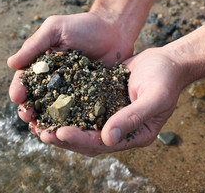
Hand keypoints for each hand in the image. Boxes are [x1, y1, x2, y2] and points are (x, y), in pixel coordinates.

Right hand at [8, 11, 143, 154]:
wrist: (114, 28)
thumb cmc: (82, 25)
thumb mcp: (54, 29)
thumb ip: (34, 45)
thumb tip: (10, 64)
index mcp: (42, 66)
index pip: (26, 80)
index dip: (20, 90)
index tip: (17, 98)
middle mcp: (54, 81)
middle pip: (37, 100)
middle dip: (30, 110)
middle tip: (28, 118)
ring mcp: (71, 91)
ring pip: (54, 111)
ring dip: (46, 122)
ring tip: (42, 131)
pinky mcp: (88, 98)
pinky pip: (77, 113)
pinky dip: (69, 123)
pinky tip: (66, 132)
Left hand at [43, 48, 184, 155]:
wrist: (166, 62)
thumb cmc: (165, 79)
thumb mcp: (154, 98)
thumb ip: (132, 117)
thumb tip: (108, 138)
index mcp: (134, 136)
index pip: (103, 143)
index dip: (80, 139)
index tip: (60, 133)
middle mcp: (119, 130)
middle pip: (87, 140)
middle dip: (64, 137)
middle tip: (42, 133)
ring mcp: (109, 116)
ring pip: (81, 126)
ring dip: (61, 125)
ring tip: (39, 123)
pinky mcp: (101, 102)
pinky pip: (81, 108)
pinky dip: (66, 108)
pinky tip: (49, 103)